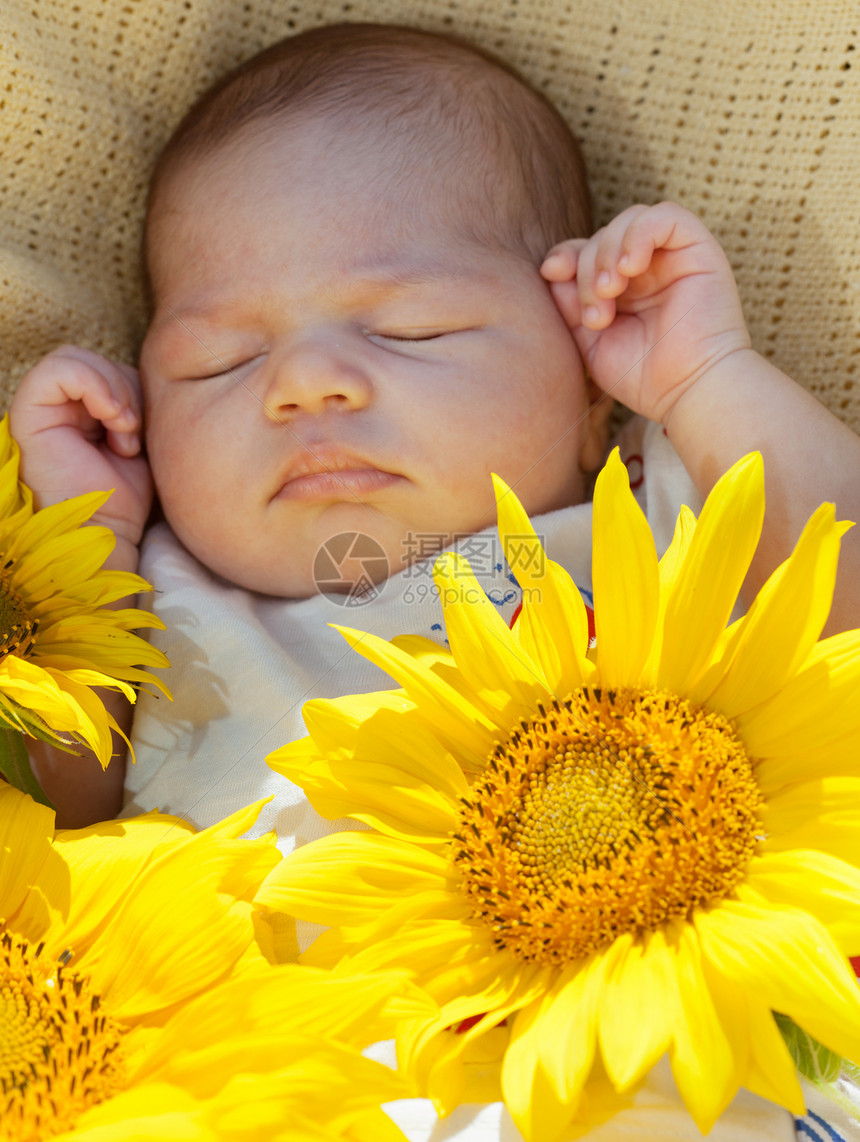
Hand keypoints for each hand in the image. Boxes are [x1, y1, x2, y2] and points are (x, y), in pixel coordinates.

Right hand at [9, 345, 152, 552]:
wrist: (105, 532)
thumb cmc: (123, 498)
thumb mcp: (137, 439)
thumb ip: (131, 402)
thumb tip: (144, 373)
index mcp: (78, 413)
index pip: (106, 366)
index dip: (132, 388)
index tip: (140, 431)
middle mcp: (55, 409)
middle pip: (93, 359)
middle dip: (124, 389)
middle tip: (132, 432)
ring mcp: (40, 411)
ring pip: (77, 358)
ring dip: (114, 392)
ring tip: (123, 434)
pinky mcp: (28, 415)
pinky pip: (58, 367)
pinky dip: (94, 384)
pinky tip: (112, 420)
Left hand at [540, 203, 750, 423]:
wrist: (688, 391)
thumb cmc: (642, 376)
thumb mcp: (590, 342)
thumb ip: (569, 305)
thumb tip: (551, 267)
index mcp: (622, 288)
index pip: (586, 250)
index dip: (565, 254)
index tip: (552, 272)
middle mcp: (647, 269)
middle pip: (603, 236)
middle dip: (587, 268)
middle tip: (596, 314)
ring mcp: (672, 258)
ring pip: (630, 220)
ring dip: (608, 251)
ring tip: (611, 292)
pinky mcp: (699, 250)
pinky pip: (667, 215)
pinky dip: (640, 234)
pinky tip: (630, 267)